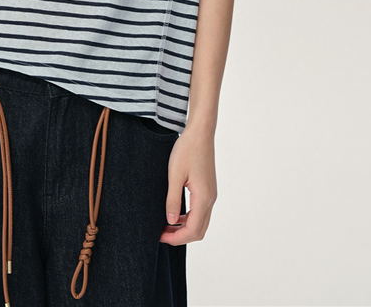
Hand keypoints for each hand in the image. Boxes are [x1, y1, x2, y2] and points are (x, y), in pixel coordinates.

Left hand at [159, 128, 216, 244]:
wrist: (200, 133)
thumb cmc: (187, 150)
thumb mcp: (175, 174)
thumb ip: (172, 199)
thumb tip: (170, 222)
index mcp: (203, 197)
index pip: (192, 230)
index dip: (176, 238)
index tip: (160, 237)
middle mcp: (210, 199)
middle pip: (199, 230)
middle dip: (180, 237)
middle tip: (161, 234)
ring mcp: (210, 194)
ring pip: (201, 222)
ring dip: (184, 228)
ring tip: (165, 225)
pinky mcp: (208, 189)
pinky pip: (200, 211)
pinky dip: (189, 218)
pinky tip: (175, 214)